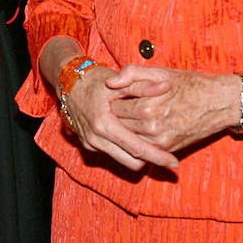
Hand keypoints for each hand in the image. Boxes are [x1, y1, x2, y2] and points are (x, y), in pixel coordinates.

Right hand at [62, 64, 179, 171]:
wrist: (67, 82)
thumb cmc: (95, 79)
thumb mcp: (120, 82)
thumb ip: (143, 86)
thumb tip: (166, 87)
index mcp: (104, 124)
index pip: (137, 149)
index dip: (158, 157)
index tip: (174, 163)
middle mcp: (95, 138)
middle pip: (131, 162)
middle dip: (151, 162)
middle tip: (168, 158)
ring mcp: (90, 143)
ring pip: (122, 161)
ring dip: (138, 157)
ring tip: (155, 149)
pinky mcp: (87, 144)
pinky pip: (112, 154)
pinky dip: (125, 151)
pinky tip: (135, 141)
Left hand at [106, 65, 237, 153]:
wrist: (220, 103)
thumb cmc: (190, 84)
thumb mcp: (160, 72)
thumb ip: (132, 74)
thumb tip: (110, 83)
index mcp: (146, 107)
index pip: (114, 106)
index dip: (114, 98)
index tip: (118, 93)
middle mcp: (151, 127)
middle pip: (119, 123)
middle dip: (118, 113)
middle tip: (123, 103)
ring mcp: (160, 141)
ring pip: (128, 136)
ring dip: (127, 127)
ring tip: (133, 113)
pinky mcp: (167, 149)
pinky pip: (143, 146)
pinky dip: (139, 137)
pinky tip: (144, 125)